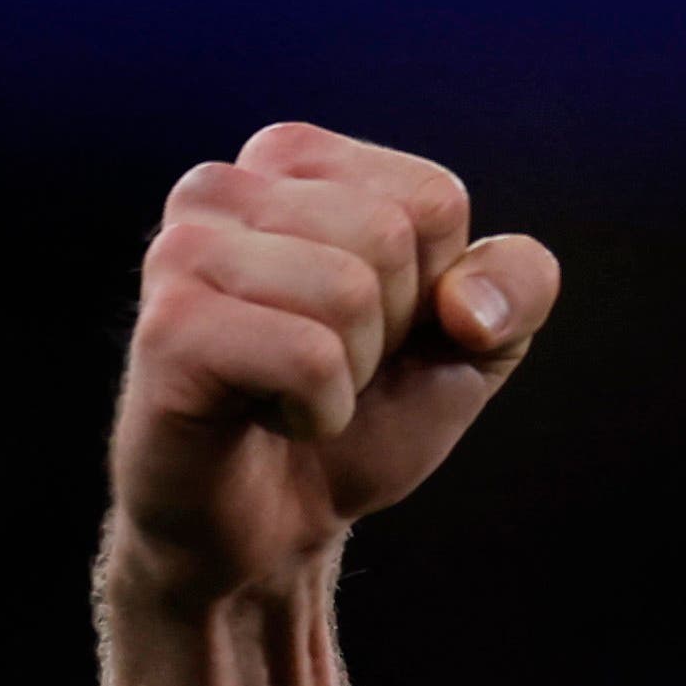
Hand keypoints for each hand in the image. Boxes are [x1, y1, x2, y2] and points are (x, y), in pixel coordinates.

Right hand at [106, 123, 559, 606]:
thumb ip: (518, 285)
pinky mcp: (166, 330)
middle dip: (390, 330)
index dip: (433, 287)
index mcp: (292, 161)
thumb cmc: (365, 417)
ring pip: (350, 291)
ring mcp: (180, 252)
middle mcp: (220, 187)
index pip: (434, 198)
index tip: (377, 329)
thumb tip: (468, 304)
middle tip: (327, 368)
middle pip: (391, 236)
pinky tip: (264, 417)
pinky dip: (317, 409)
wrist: (275, 525)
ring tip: (290, 391)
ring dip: (349, 373)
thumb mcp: (477, 341)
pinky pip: (307, 355)